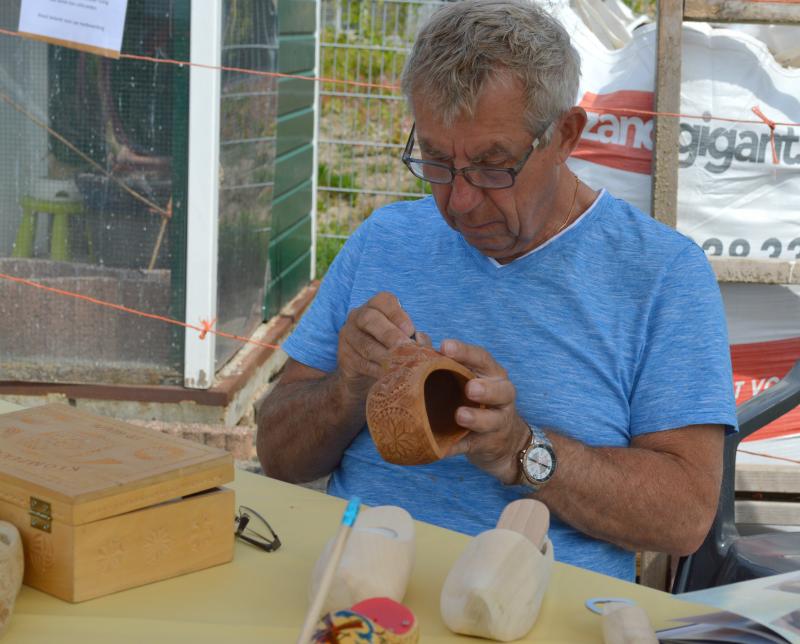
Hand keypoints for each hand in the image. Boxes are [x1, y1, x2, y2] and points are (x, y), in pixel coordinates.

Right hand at [336, 292, 424, 399]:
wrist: (365, 376)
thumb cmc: (393, 351)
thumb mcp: (408, 342)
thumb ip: (421, 341)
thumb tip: (432, 342)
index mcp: (376, 306)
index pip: (384, 301)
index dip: (397, 314)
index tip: (410, 330)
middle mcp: (358, 316)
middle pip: (369, 319)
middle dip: (389, 333)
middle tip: (405, 347)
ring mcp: (348, 335)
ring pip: (364, 343)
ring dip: (384, 355)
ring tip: (400, 365)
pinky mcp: (344, 356)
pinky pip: (360, 362)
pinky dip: (376, 369)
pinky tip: (389, 375)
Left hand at [442, 339, 530, 484]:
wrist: (504, 441)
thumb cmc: (477, 399)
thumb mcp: (466, 377)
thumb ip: (445, 359)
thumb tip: (419, 338)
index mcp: (492, 374)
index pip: (482, 358)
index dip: (465, 352)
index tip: (445, 346)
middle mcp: (501, 396)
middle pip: (501, 390)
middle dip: (486, 389)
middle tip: (470, 387)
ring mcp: (498, 422)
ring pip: (492, 420)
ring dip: (476, 418)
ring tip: (460, 416)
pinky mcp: (488, 444)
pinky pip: (472, 446)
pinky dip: (457, 447)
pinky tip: (441, 448)